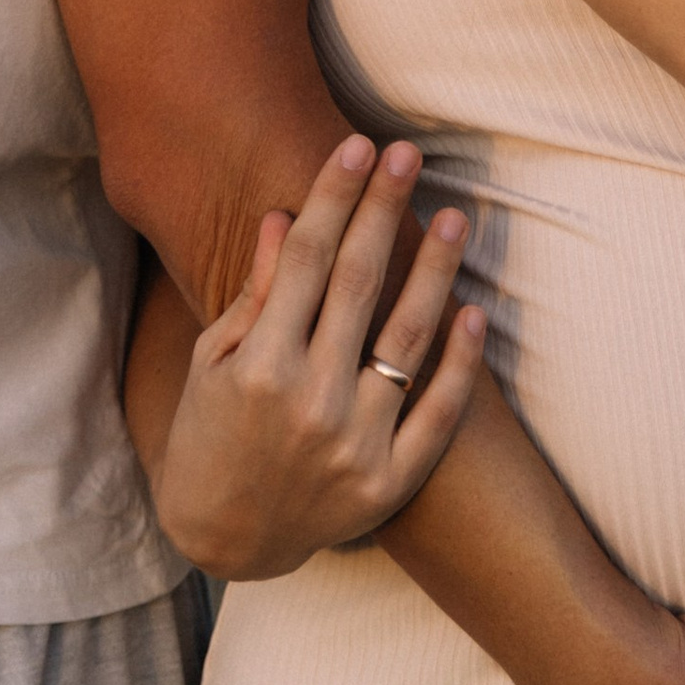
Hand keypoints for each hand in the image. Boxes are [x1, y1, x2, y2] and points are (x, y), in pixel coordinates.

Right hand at [154, 136, 485, 577]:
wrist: (226, 539)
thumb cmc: (210, 433)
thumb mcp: (212, 360)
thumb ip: (255, 293)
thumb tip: (287, 217)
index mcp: (257, 366)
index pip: (306, 259)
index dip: (333, 196)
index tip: (356, 145)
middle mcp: (308, 401)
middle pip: (359, 283)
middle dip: (383, 209)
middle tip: (408, 154)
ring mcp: (354, 445)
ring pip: (407, 338)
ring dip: (435, 271)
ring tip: (457, 216)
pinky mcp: (388, 482)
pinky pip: (438, 415)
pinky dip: (460, 363)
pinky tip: (473, 312)